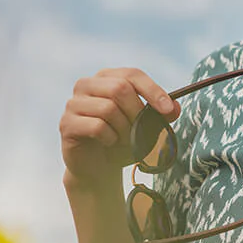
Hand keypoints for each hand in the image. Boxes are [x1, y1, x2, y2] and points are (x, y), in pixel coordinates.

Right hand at [60, 67, 179, 189]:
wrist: (99, 167)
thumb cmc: (123, 141)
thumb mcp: (147, 128)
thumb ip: (162, 116)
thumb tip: (176, 107)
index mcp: (108, 78)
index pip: (132, 74)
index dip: (152, 90)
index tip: (167, 109)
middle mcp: (87, 85)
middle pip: (120, 88)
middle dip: (137, 112)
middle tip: (142, 130)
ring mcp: (74, 103)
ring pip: (108, 108)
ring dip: (124, 129)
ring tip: (125, 139)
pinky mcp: (67, 123)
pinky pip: (97, 126)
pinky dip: (111, 138)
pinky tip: (110, 143)